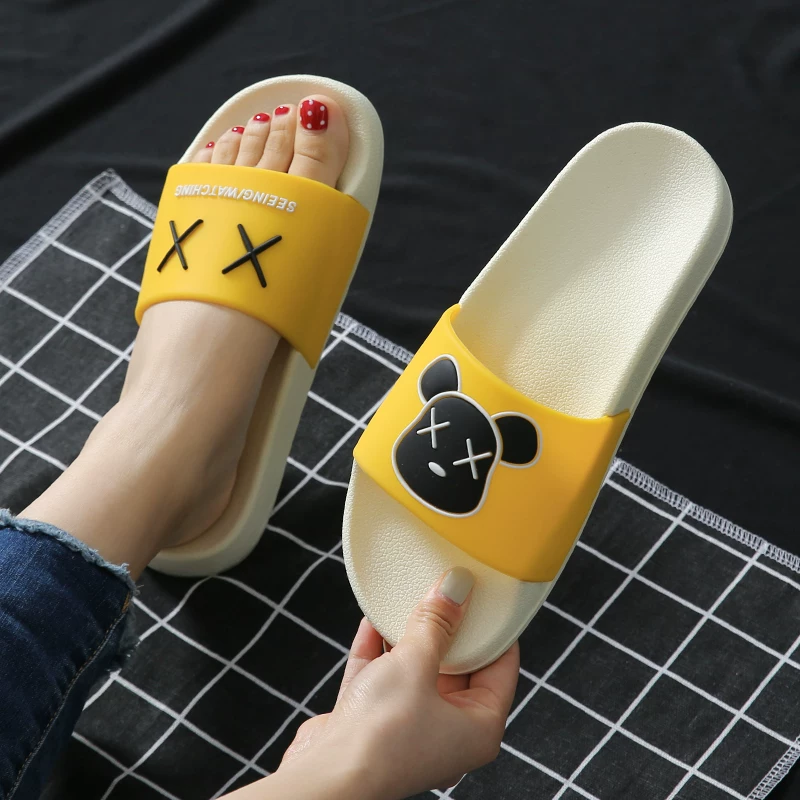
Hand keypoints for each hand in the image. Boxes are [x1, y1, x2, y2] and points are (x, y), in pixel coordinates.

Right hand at [281, 567, 519, 797]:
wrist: (326, 777)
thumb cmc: (382, 738)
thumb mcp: (416, 663)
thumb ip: (436, 622)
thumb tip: (455, 589)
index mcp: (479, 727)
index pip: (500, 667)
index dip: (493, 628)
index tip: (485, 595)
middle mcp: (448, 732)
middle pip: (457, 666)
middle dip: (446, 627)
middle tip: (445, 590)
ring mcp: (410, 729)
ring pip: (416, 671)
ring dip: (409, 635)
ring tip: (408, 596)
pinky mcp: (374, 726)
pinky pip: (383, 678)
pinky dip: (380, 649)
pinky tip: (374, 618)